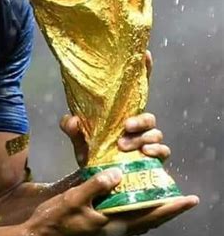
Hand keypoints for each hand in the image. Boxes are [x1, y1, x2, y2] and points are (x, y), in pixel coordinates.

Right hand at [25, 169, 198, 235]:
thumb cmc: (54, 221)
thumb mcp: (74, 199)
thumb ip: (96, 186)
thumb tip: (119, 173)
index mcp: (112, 224)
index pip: (149, 216)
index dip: (170, 208)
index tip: (189, 200)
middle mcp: (113, 230)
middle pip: (148, 220)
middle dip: (167, 210)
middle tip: (182, 197)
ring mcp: (106, 231)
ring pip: (138, 221)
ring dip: (153, 210)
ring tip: (162, 196)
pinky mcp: (97, 228)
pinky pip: (125, 219)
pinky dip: (135, 210)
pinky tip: (131, 199)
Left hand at [60, 50, 169, 165]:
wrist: (97, 182)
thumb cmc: (91, 154)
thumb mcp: (78, 140)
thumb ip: (72, 129)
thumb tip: (73, 119)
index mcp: (122, 115)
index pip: (136, 91)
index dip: (144, 71)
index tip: (145, 54)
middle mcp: (137, 126)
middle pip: (149, 116)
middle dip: (140, 120)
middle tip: (125, 126)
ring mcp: (146, 142)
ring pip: (155, 133)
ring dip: (141, 138)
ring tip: (123, 145)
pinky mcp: (152, 159)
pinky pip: (163, 151)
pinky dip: (157, 150)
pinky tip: (145, 153)